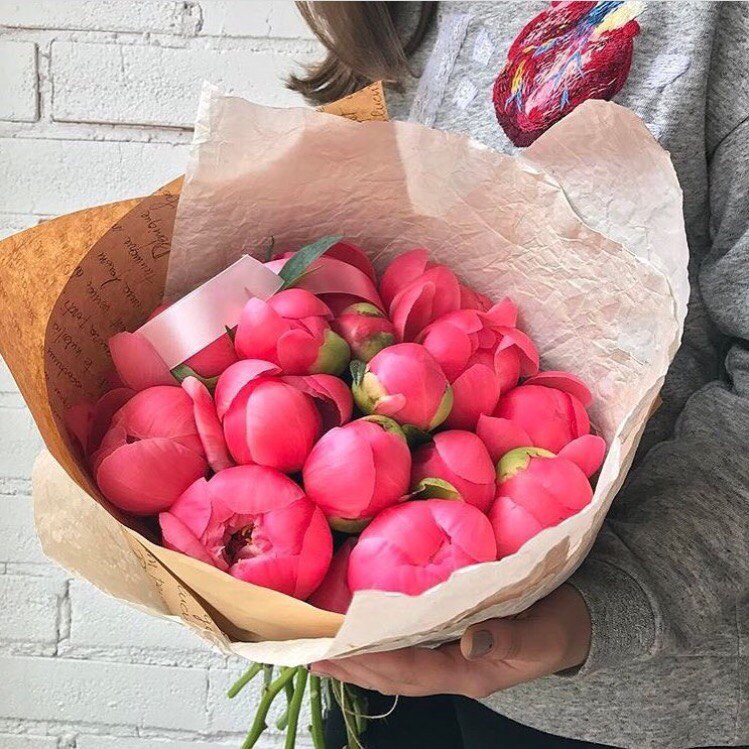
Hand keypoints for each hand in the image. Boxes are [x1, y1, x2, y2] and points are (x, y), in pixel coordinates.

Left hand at [311, 584, 590, 698]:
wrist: (573, 627)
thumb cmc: (557, 627)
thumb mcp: (543, 635)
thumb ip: (511, 638)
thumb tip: (470, 642)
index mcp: (470, 672)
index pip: (410, 670)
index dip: (372, 661)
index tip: (335, 651)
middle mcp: (452, 670)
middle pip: (392, 675)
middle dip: (351, 666)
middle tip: (309, 654)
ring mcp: (449, 660)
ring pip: (395, 666)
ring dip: (357, 660)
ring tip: (321, 651)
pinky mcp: (450, 642)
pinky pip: (405, 650)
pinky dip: (377, 645)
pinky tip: (359, 635)